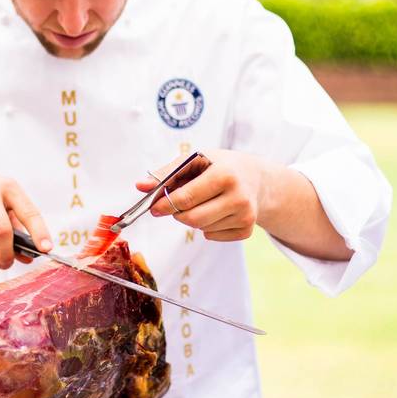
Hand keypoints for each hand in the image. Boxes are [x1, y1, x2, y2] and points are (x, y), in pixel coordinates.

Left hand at [136, 150, 268, 241]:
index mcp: (224, 175)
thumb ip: (167, 173)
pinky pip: (212, 237)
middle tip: (174, 205)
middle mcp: (238, 197)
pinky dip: (206, 228)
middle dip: (177, 214)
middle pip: (192, 219)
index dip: (165, 204)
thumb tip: (141, 186)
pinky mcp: (247, 230)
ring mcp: (245, 215)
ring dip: (193, 218)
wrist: (256, 178)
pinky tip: (216, 211)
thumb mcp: (195, 160)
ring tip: (203, 201)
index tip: (153, 208)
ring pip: (201, 229)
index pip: (186, 198)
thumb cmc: (219, 166)